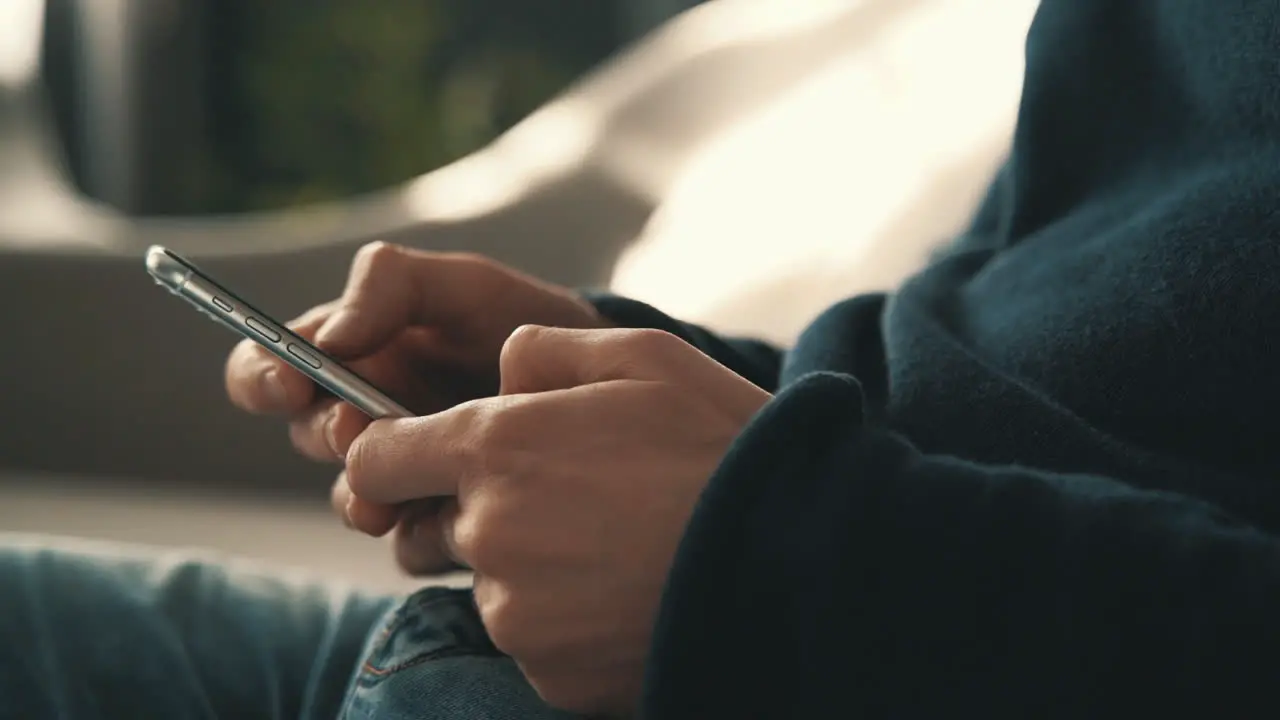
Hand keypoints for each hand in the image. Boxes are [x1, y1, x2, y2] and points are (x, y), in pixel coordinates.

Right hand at [224, 242, 604, 573]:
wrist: (599, 384)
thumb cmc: (522, 323)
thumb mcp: (461, 285)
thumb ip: (390, 286)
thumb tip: (330, 337)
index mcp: (350, 357)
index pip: (266, 369)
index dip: (263, 376)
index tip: (291, 382)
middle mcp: (361, 419)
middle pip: (305, 436)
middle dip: (326, 434)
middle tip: (358, 431)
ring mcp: (399, 475)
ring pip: (350, 499)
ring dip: (361, 497)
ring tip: (389, 496)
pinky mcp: (438, 523)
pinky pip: (406, 544)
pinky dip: (420, 535)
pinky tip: (452, 518)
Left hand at [343, 325, 771, 713]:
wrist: (797, 559)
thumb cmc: (722, 448)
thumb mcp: (645, 357)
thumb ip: (547, 350)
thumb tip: (499, 369)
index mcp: (497, 446)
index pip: (375, 459)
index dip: (396, 455)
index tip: (431, 459)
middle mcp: (489, 531)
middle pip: (434, 525)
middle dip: (482, 510)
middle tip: (570, 501)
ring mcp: (516, 612)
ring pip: (489, 584)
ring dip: (530, 568)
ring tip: (615, 548)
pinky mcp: (548, 671)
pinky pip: (532, 640)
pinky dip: (565, 622)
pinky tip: (626, 594)